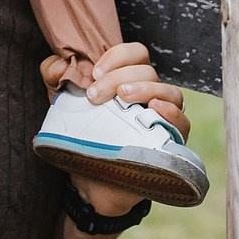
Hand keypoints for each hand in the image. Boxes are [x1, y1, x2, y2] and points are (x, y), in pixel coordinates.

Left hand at [40, 40, 187, 217]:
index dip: (118, 56)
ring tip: (123, 97)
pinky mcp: (170, 143)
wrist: (89, 184)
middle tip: (95, 95)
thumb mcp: (63, 106)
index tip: (95, 73)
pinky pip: (182, 123)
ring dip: (146, 89)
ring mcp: (164, 120)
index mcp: (130, 83)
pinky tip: (155, 108)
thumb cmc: (82, 140)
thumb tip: (55, 63)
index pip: (136, 54)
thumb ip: (55, 79)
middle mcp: (151, 97)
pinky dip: (171, 113)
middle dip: (120, 77)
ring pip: (170, 93)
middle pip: (149, 72)